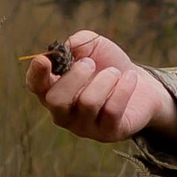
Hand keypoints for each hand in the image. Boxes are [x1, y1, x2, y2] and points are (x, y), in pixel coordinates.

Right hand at [24, 30, 176, 144]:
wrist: (141, 84)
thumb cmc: (109, 64)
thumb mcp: (93, 46)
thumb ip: (78, 43)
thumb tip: (67, 48)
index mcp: (53, 89)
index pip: (35, 86)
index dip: (36, 74)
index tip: (43, 60)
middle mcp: (63, 112)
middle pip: (56, 100)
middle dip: (75, 76)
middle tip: (91, 63)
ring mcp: (84, 126)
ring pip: (88, 103)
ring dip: (105, 80)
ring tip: (115, 72)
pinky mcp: (107, 133)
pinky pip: (112, 110)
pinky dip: (123, 88)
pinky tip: (129, 78)